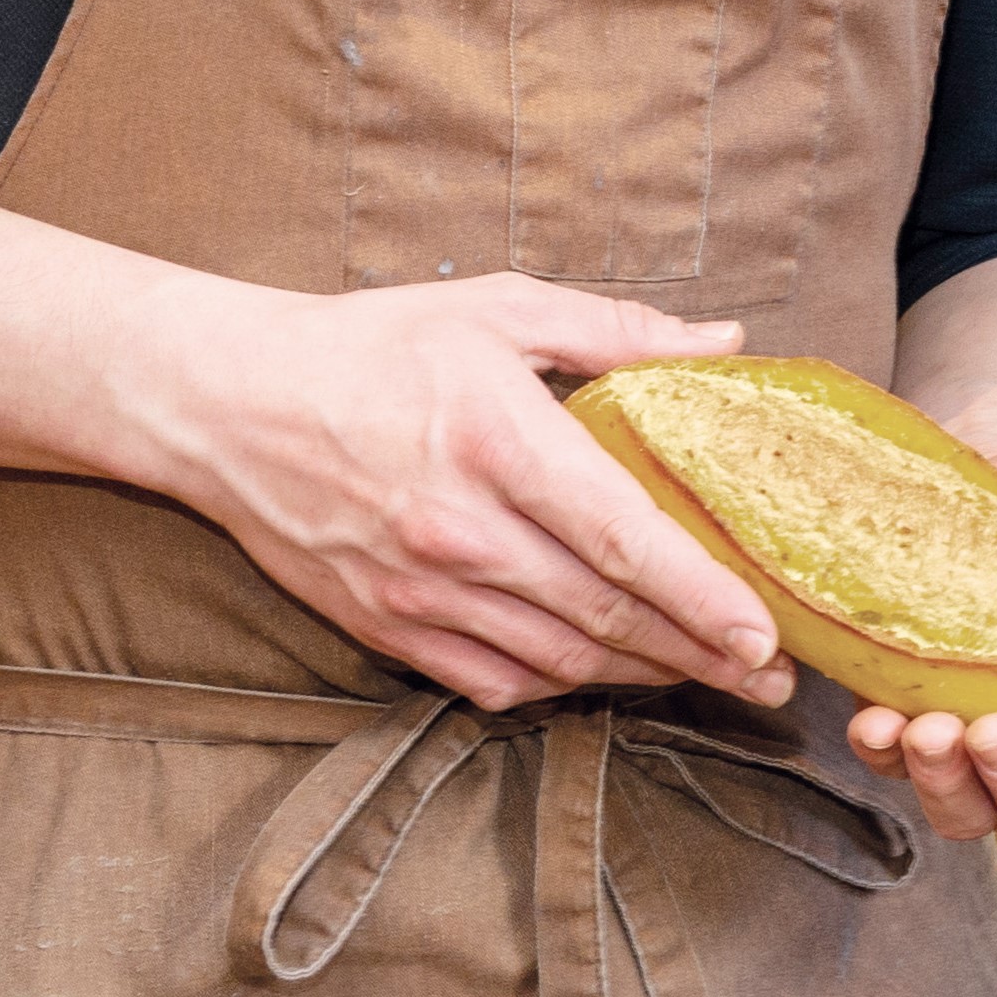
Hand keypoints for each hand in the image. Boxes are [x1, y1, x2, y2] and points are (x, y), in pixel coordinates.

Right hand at [117, 273, 790, 713]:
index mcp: (499, 443)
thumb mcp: (497, 310)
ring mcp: (418, 589)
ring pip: (557, 660)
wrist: (224, 402)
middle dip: (700, 655)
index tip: (764, 632)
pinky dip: (559, 687)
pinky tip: (607, 675)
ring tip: (711, 679)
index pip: (624, 539)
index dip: (703, 595)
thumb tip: (723, 341)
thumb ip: (616, 329)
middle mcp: (461, 531)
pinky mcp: (383, 625)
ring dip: (643, 678)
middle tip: (772, 676)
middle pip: (605, 616)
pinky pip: (491, 680)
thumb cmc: (371, 346)